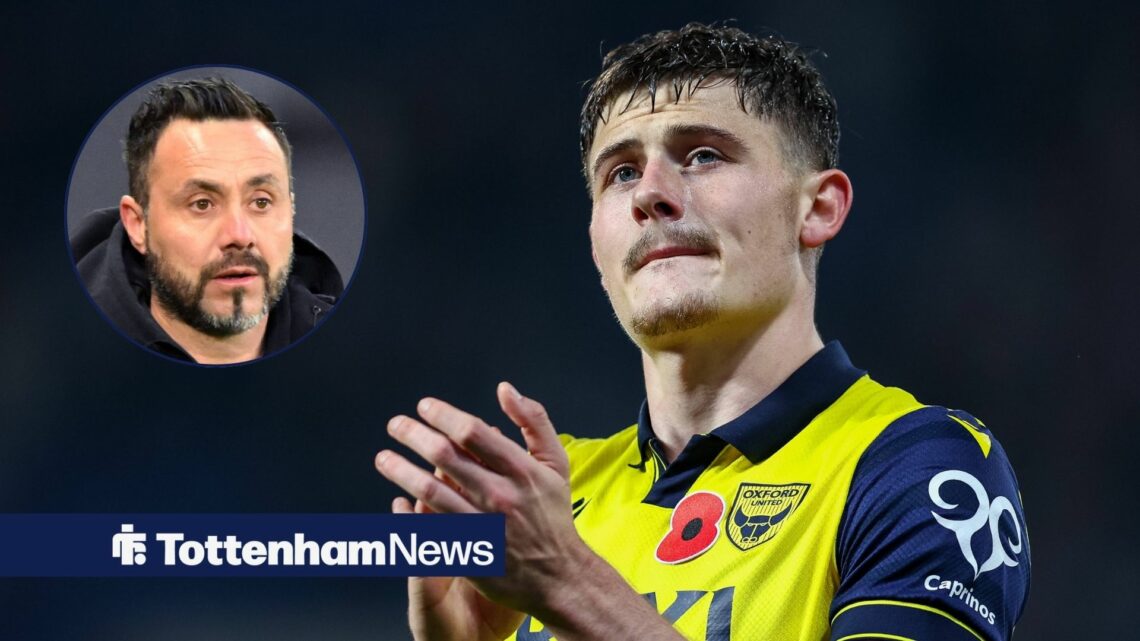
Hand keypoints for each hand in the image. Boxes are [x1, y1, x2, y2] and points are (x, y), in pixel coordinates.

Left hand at [376, 382, 578, 636]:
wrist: (557, 576)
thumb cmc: (552, 515)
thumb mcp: (556, 463)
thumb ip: (534, 421)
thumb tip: (504, 389)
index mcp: (521, 470)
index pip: (471, 432)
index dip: (443, 414)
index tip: (424, 406)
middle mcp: (499, 496)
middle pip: (444, 456)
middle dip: (413, 435)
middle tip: (395, 425)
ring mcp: (481, 526)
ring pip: (428, 491)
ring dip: (400, 471)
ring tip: (383, 458)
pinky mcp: (467, 552)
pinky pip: (428, 527)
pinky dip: (408, 513)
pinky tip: (396, 501)